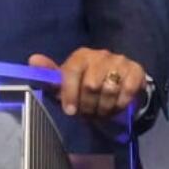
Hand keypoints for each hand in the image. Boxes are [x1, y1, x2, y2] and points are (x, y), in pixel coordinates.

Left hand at [28, 48, 146, 119]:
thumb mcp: (67, 83)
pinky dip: (121, 103)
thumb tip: (32, 60)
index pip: (72, 72)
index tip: (70, 111)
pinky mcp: (136, 70)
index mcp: (81, 56)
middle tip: (89, 113)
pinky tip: (117, 106)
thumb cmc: (86, 86)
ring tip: (102, 111)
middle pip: (91, 85)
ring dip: (104, 107)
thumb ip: (50, 75)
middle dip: (88, 105)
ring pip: (109, 90)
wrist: (119, 83)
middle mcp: (101, 54)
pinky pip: (127, 90)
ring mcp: (120, 61)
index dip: (70, 94)